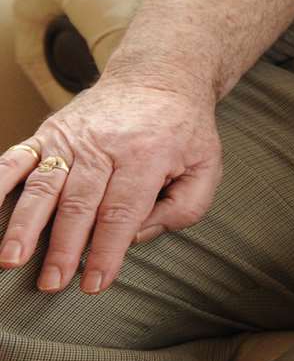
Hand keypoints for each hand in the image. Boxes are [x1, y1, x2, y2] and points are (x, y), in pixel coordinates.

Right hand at [0, 77, 221, 293]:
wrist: (158, 77)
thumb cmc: (183, 130)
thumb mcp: (207, 166)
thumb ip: (184, 208)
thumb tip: (136, 237)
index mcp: (148, 154)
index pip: (122, 211)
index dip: (107, 250)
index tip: (95, 283)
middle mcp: (105, 144)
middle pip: (79, 202)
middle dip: (63, 247)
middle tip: (51, 282)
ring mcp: (72, 137)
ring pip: (44, 184)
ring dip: (25, 224)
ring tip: (11, 258)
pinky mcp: (49, 132)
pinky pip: (16, 157)